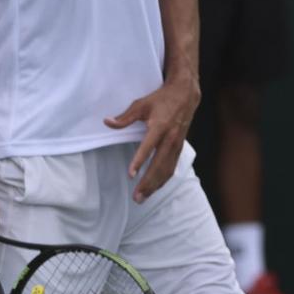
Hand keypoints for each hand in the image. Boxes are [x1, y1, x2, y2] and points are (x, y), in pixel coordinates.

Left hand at [105, 75, 199, 202]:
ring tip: (142, 197)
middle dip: (147, 183)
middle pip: (158, 165)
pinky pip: (171, 168)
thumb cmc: (161, 99)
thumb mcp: (141, 104)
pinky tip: (154, 188)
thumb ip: (125, 117)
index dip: (139, 161)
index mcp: (160, 126)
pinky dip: (163, 180)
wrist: (185, 95)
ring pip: (166, 170)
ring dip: (154, 185)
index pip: (148, 147)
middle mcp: (170, 138)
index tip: (130, 174)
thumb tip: (107, 122)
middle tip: (136, 196)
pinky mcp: (179, 148)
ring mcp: (176, 145)